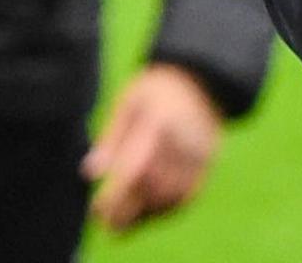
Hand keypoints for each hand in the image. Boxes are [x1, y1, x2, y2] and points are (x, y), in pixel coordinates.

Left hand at [84, 62, 221, 231]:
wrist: (204, 79)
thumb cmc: (158, 90)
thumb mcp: (129, 103)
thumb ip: (111, 138)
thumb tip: (92, 173)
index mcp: (161, 122)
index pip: (135, 169)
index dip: (115, 196)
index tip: (97, 210)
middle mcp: (185, 142)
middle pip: (154, 189)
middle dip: (128, 212)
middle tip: (105, 223)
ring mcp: (201, 155)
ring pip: (171, 198)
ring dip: (146, 214)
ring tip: (122, 222)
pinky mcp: (209, 164)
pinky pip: (186, 196)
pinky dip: (165, 209)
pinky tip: (146, 211)